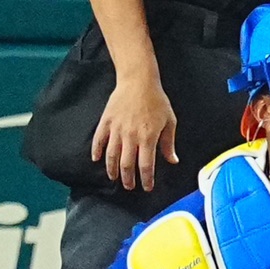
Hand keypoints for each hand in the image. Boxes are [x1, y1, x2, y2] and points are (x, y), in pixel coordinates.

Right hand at [91, 73, 177, 190]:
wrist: (138, 81)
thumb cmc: (156, 100)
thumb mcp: (169, 121)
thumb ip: (169, 143)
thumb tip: (173, 160)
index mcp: (148, 137)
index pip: (146, 166)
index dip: (146, 179)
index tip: (147, 187)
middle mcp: (131, 136)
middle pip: (127, 165)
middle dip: (128, 179)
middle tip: (130, 186)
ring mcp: (116, 129)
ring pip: (111, 156)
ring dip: (112, 170)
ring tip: (115, 178)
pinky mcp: (106, 122)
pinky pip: (99, 140)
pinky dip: (96, 151)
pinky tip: (97, 160)